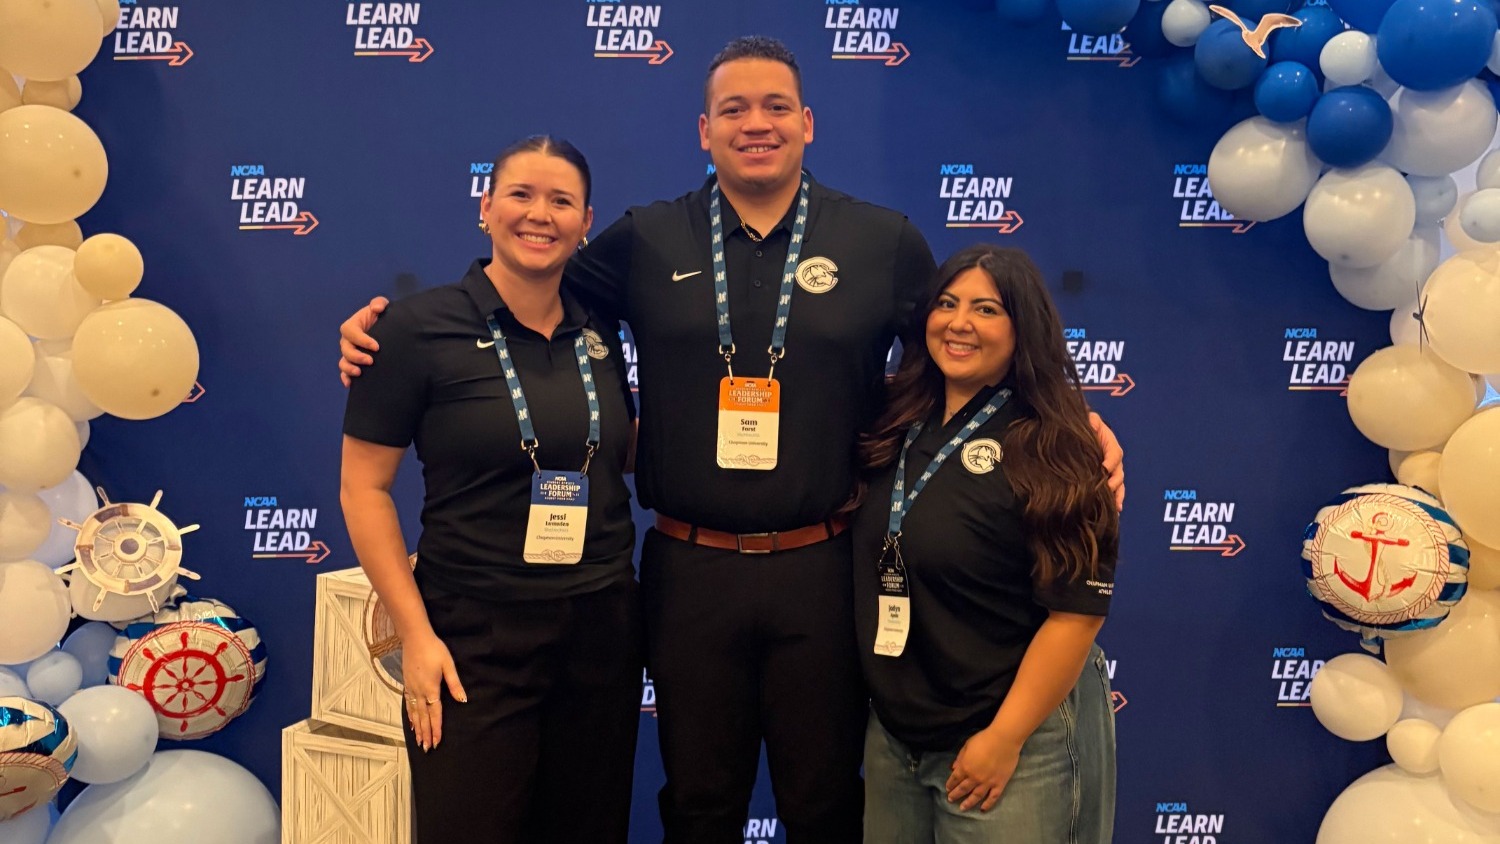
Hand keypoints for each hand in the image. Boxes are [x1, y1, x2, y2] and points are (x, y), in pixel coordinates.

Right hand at [338, 296, 389, 386]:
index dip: (361, 339)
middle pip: (345, 349)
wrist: (390, 332)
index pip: (351, 331)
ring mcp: (349, 353)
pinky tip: (350, 384)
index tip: (376, 346)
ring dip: (349, 368)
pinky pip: (345, 372)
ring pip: (343, 361)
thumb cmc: (384, 318)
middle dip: (356, 356)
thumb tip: (376, 308)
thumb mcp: (383, 307)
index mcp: (352, 326)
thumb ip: (379, 303)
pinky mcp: (353, 363)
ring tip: (359, 372)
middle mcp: (348, 340)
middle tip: (371, 361)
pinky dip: (346, 378)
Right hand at [400, 630, 466, 751]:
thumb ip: (455, 684)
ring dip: (417, 728)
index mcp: (431, 688)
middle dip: (426, 733)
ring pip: (414, 713)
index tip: (437, 741)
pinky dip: (410, 716)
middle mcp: (419, 692)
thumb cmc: (434, 649)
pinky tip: (411, 722)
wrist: (414, 638)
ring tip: (419, 741)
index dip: (436, 728)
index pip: (435, 713)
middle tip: (427, 748)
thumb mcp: (448, 665)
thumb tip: (463, 700)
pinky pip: (408, 704)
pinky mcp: (407, 683)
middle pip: (423, 717)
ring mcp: (411, 688)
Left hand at [946, 727, 1022, 811]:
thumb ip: (960, 758)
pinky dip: (987, 804)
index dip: (950, 784)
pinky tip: (983, 809)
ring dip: (968, 803)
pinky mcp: (999, 784)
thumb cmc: (984, 739)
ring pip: (976, 796)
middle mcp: (975, 778)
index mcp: (965, 767)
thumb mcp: (967, 745)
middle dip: (955, 795)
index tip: (947, 789)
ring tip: (962, 808)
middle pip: (963, 789)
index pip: (955, 779)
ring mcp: (987, 782)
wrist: (1003, 740)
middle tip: (950, 799)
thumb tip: (953, 768)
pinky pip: (992, 797)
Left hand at [1089, 412, 1124, 510]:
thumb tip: (1092, 421)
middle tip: (1107, 490)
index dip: (1110, 463)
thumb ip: (1092, 421)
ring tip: (1116, 505)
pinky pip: (1116, 491)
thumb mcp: (1090, 421)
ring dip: (1118, 495)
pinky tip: (1117, 509)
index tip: (1103, 470)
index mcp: (1111, 446)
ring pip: (1119, 484)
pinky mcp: (1108, 480)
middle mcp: (1114, 460)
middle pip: (1119, 473)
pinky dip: (1116, 500)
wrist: (1083, 435)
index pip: (1115, 454)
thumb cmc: (1087, 428)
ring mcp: (1113, 471)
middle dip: (1114, 483)